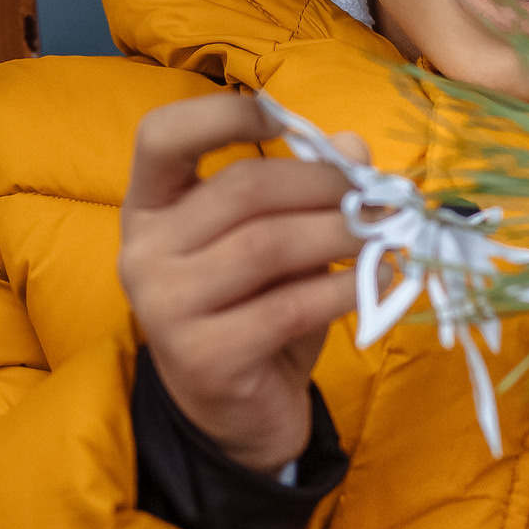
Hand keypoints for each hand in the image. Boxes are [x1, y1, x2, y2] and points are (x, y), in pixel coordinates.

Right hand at [119, 92, 364, 472]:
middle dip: (322, 184)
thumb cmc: (255, 310)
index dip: (220, 114)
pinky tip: (375, 281)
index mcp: (149, 207)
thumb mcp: (279, 240)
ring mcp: (164, 307)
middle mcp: (142, 251)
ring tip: (386, 235)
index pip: (160, 135)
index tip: (280, 112)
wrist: (237, 415)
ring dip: (341, 234)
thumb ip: (308, 189)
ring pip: (269, 245)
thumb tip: (354, 148)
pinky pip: (288, 306)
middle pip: (241, 189)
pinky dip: (343, 290)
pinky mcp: (202, 356)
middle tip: (375, 196)